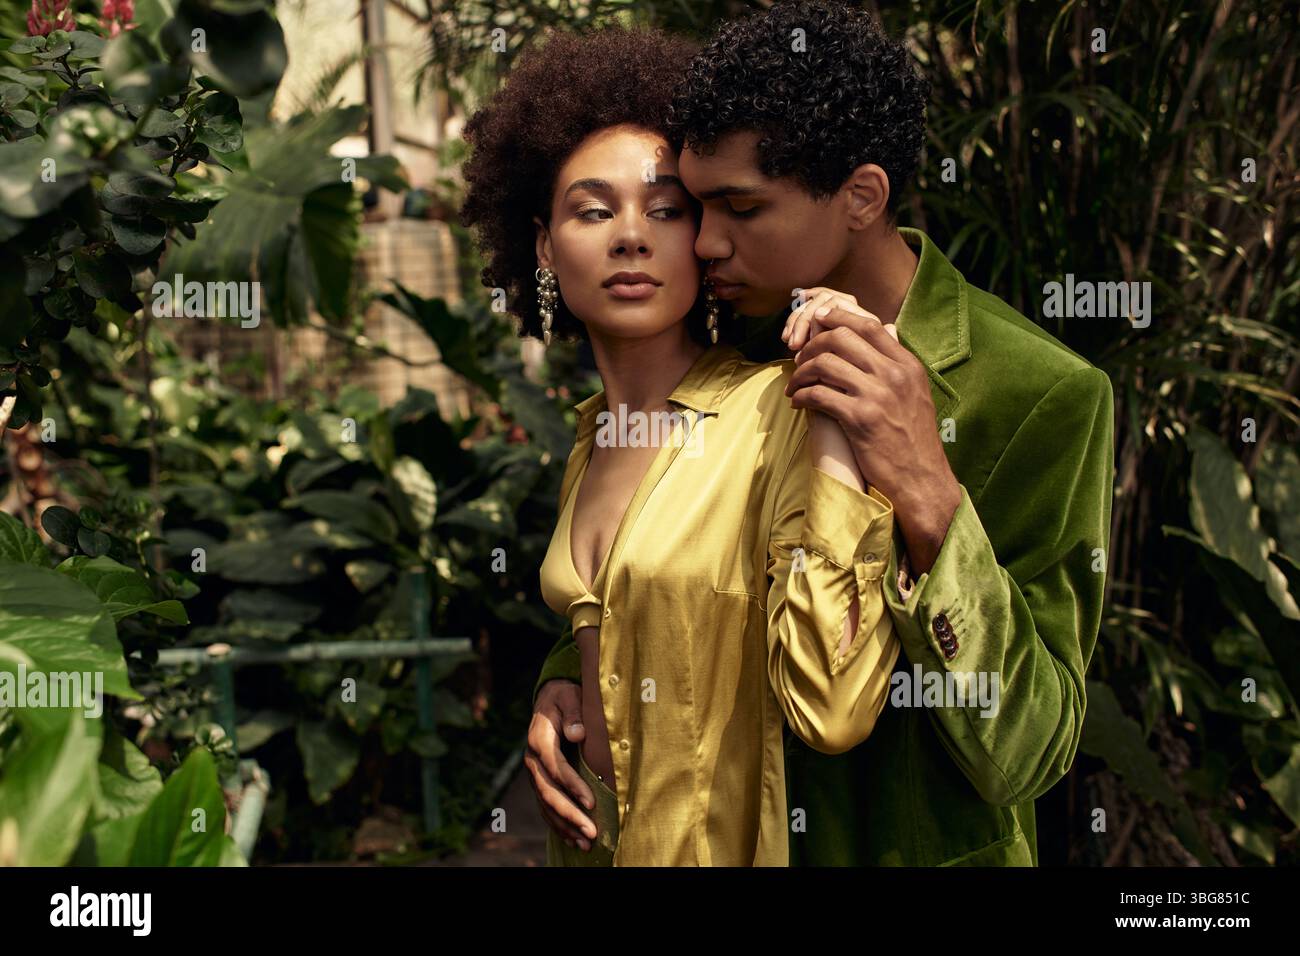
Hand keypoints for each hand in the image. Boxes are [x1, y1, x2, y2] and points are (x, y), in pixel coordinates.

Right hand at [524, 679, 597, 849]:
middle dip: (569, 814)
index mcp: (539, 740)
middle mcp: (532, 760)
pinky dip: (558, 825)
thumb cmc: (564, 698)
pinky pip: (546, 807)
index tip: (591, 803)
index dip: (573, 786)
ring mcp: (534, 773)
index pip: (556, 768)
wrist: (549, 700)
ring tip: (585, 844)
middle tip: (591, 832)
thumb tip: (577, 734)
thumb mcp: (569, 696)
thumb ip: (574, 714)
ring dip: (565, 826)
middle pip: (548, 793)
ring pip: (546, 805)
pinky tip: (573, 839)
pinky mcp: (540, 781)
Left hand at [783, 296, 961, 572]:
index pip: (869, 325)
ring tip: (795, 385)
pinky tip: (797, 403)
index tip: (818, 323)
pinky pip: (818, 394)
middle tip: (800, 360)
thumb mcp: (915, 394)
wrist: (921, 479)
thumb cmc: (913, 440)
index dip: (838, 318)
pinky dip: (801, 396)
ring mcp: (877, 395)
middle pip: (840, 338)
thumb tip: (883, 332)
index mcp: (907, 365)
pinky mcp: (860, 418)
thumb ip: (896, 366)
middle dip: (812, 346)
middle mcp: (894, 374)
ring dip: (801, 372)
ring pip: (824, 364)